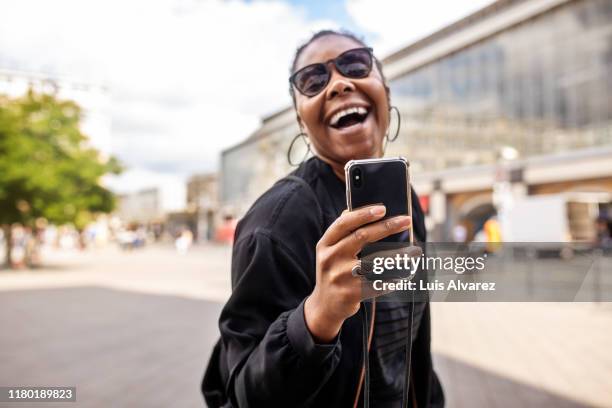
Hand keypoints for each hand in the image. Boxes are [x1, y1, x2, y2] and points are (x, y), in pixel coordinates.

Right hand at [304, 205, 410, 342]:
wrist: (325, 305)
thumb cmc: (334, 271)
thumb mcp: (330, 251)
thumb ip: (342, 232)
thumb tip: (354, 208)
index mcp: (325, 244)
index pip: (344, 223)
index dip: (363, 214)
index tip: (383, 208)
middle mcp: (330, 259)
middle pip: (361, 237)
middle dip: (387, 227)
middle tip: (406, 220)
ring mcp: (340, 277)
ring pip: (375, 262)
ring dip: (398, 256)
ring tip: (415, 251)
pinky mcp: (351, 294)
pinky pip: (378, 283)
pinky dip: (395, 278)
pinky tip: (407, 273)